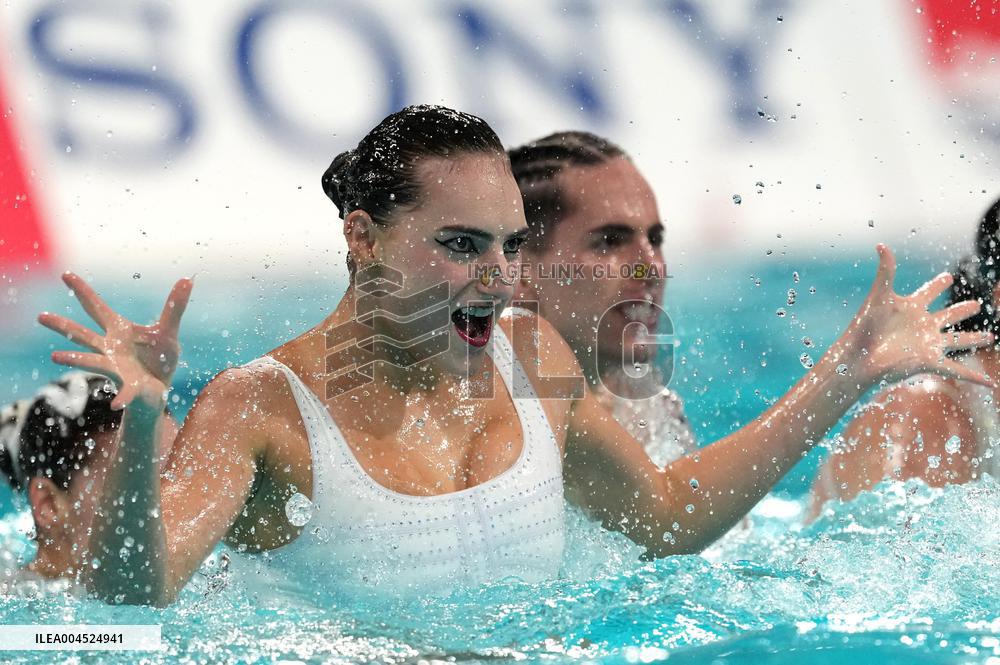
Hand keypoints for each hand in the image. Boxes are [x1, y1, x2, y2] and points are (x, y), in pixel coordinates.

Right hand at [39, 272, 193, 408]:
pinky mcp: (130, 387)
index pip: (97, 308)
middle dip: (63, 325)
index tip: (66, 273)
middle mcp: (110, 349)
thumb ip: (175, 307)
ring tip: (56, 357)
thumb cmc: (158, 358)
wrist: (160, 389)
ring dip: (75, 360)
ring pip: (92, 362)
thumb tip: (188, 278)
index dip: (83, 291)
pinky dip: (122, 398)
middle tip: (40, 316)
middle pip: (83, 334)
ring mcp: (116, 368)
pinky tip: (117, 404)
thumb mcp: (168, 331)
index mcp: (118, 331)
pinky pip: (126, 393)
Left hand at [841, 244, 993, 386]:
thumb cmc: (864, 327)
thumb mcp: (879, 296)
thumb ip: (886, 270)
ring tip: (990, 337)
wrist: (858, 357)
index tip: (948, 277)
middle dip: (962, 311)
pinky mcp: (930, 362)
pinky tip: (990, 384)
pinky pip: (958, 370)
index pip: (929, 292)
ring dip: (974, 339)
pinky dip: (975, 378)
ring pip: (958, 341)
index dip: (938, 284)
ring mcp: (928, 344)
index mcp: (910, 307)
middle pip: (948, 316)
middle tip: (976, 304)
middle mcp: (922, 325)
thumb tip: (881, 244)